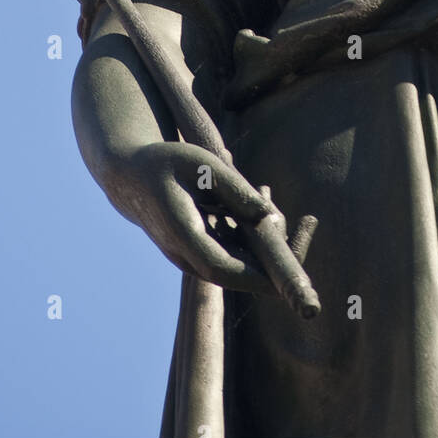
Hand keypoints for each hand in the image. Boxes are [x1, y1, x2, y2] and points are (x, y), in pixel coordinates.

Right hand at [107, 139, 282, 294]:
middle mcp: (185, 255)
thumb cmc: (165, 164)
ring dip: (266, 245)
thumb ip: (234, 189)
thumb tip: (269, 215)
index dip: (257, 274)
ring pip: (237, 264)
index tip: (289, 273)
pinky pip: (232, 254)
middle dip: (275, 259)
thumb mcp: (201, 163)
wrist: (129, 179)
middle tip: (308, 227)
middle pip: (237, 273)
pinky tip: (267, 205)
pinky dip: (253, 238)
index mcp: (182, 234)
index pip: (222, 267)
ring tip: (287, 208)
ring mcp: (190, 257)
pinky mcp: (198, 252)